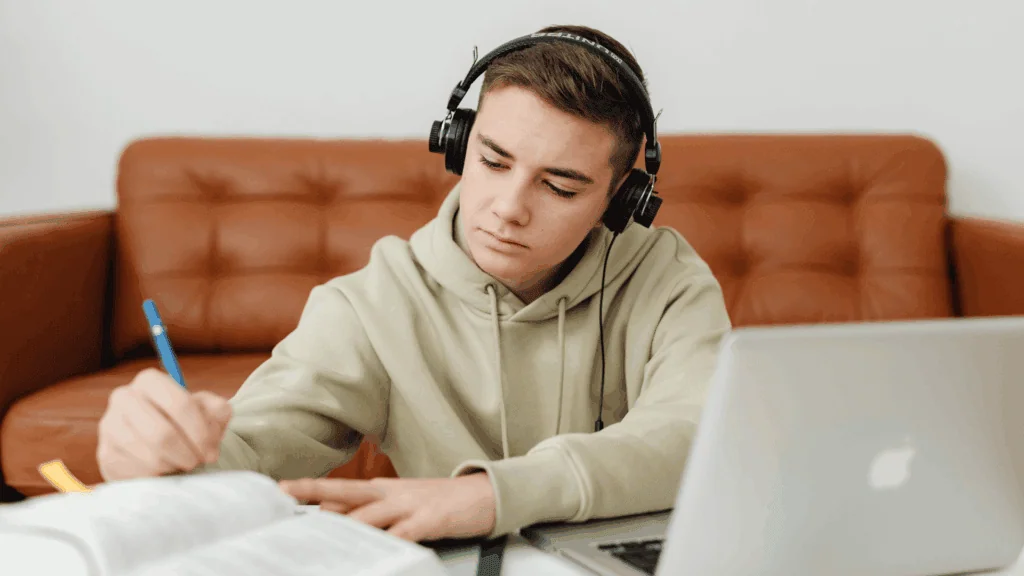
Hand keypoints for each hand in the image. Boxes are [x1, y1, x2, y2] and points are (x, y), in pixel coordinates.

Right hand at [96, 368, 231, 480]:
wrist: (160, 442)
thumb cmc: (187, 422)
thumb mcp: (208, 411)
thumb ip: (217, 411)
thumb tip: (213, 422)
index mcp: (149, 381)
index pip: (180, 404)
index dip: (201, 432)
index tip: (211, 450)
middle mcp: (124, 398)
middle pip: (162, 434)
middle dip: (188, 453)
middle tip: (198, 461)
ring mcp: (110, 426)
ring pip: (150, 457)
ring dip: (175, 466)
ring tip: (183, 463)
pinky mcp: (105, 454)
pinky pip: (137, 474)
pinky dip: (159, 477)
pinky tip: (165, 470)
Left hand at [278, 473, 496, 541]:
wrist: (486, 494)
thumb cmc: (442, 504)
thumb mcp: (404, 504)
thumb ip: (374, 512)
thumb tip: (338, 519)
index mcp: (385, 489)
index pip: (341, 488)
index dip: (312, 488)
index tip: (283, 488)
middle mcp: (393, 493)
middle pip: (347, 491)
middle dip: (314, 492)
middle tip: (286, 491)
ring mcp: (411, 504)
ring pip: (370, 514)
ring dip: (345, 522)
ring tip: (321, 532)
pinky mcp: (431, 519)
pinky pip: (406, 532)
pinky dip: (391, 541)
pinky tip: (379, 549)